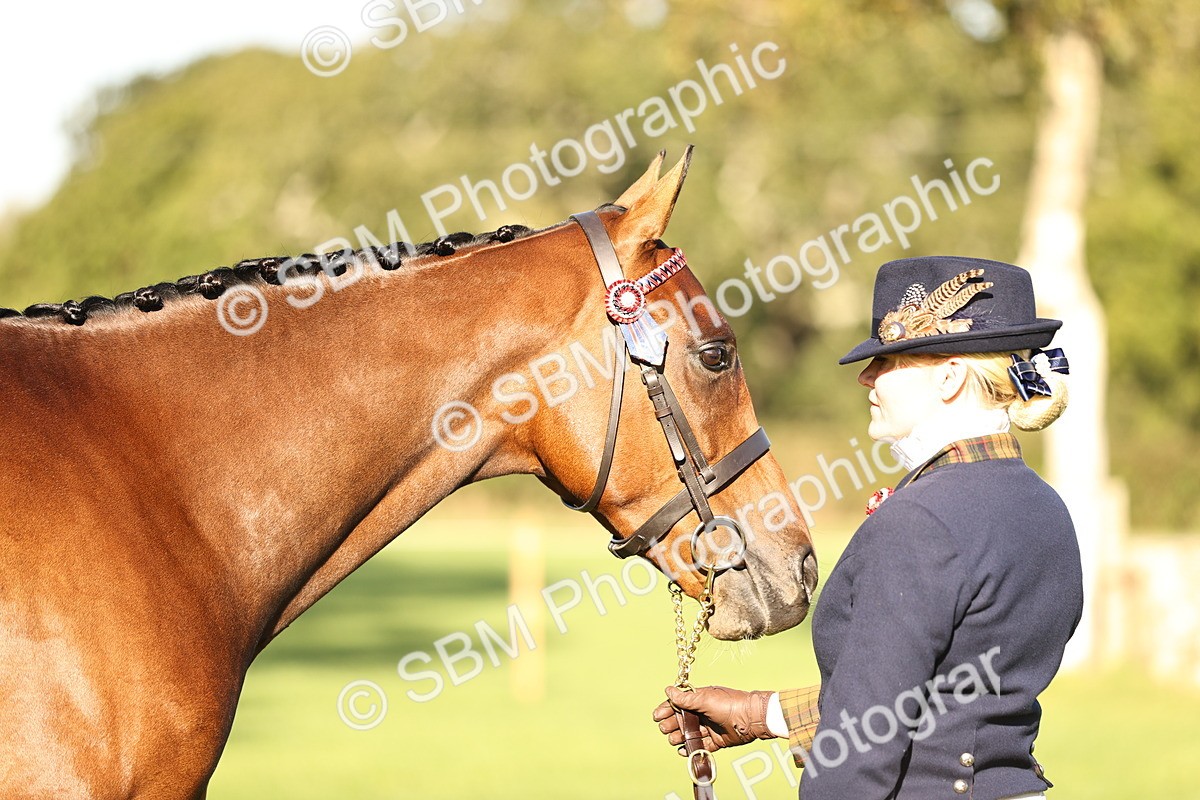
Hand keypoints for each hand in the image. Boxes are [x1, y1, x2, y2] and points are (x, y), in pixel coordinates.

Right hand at [651, 685, 775, 753]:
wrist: (751, 719)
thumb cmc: (728, 704)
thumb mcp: (704, 699)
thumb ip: (685, 698)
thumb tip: (667, 690)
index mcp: (699, 700)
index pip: (678, 704)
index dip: (666, 709)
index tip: (657, 716)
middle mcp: (703, 713)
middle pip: (682, 720)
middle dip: (671, 724)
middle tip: (665, 728)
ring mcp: (709, 727)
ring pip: (689, 734)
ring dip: (679, 737)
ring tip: (674, 739)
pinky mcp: (717, 740)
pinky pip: (701, 746)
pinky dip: (691, 748)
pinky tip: (683, 750)